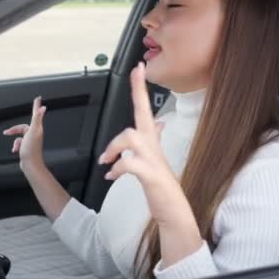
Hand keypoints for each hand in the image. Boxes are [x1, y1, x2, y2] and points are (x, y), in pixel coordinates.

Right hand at [3, 96, 46, 170]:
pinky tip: (15, 151)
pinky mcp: (27, 148)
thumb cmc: (31, 149)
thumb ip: (37, 119)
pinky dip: (15, 146)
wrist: (30, 165)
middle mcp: (35, 134)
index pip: (36, 114)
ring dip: (15, 141)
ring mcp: (31, 141)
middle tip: (6, 132)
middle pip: (22, 127)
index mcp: (36, 128)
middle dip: (14, 130)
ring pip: (19, 136)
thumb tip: (43, 108)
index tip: (38, 98)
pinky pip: (19, 143)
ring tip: (15, 147)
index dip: (36, 106)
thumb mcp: (33, 132)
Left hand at [98, 62, 195, 228]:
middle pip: (143, 114)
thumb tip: (158, 124)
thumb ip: (153, 140)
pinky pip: (130, 164)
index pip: (145, 109)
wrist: (173, 210)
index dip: (140, 89)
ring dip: (114, 146)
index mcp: (151, 141)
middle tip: (135, 73)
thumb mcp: (155, 158)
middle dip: (138, 93)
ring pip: (132, 136)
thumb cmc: (160, 184)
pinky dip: (118, 168)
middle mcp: (153, 146)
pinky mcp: (150, 175)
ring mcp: (153, 160)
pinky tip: (110, 175)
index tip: (138, 68)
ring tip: (105, 160)